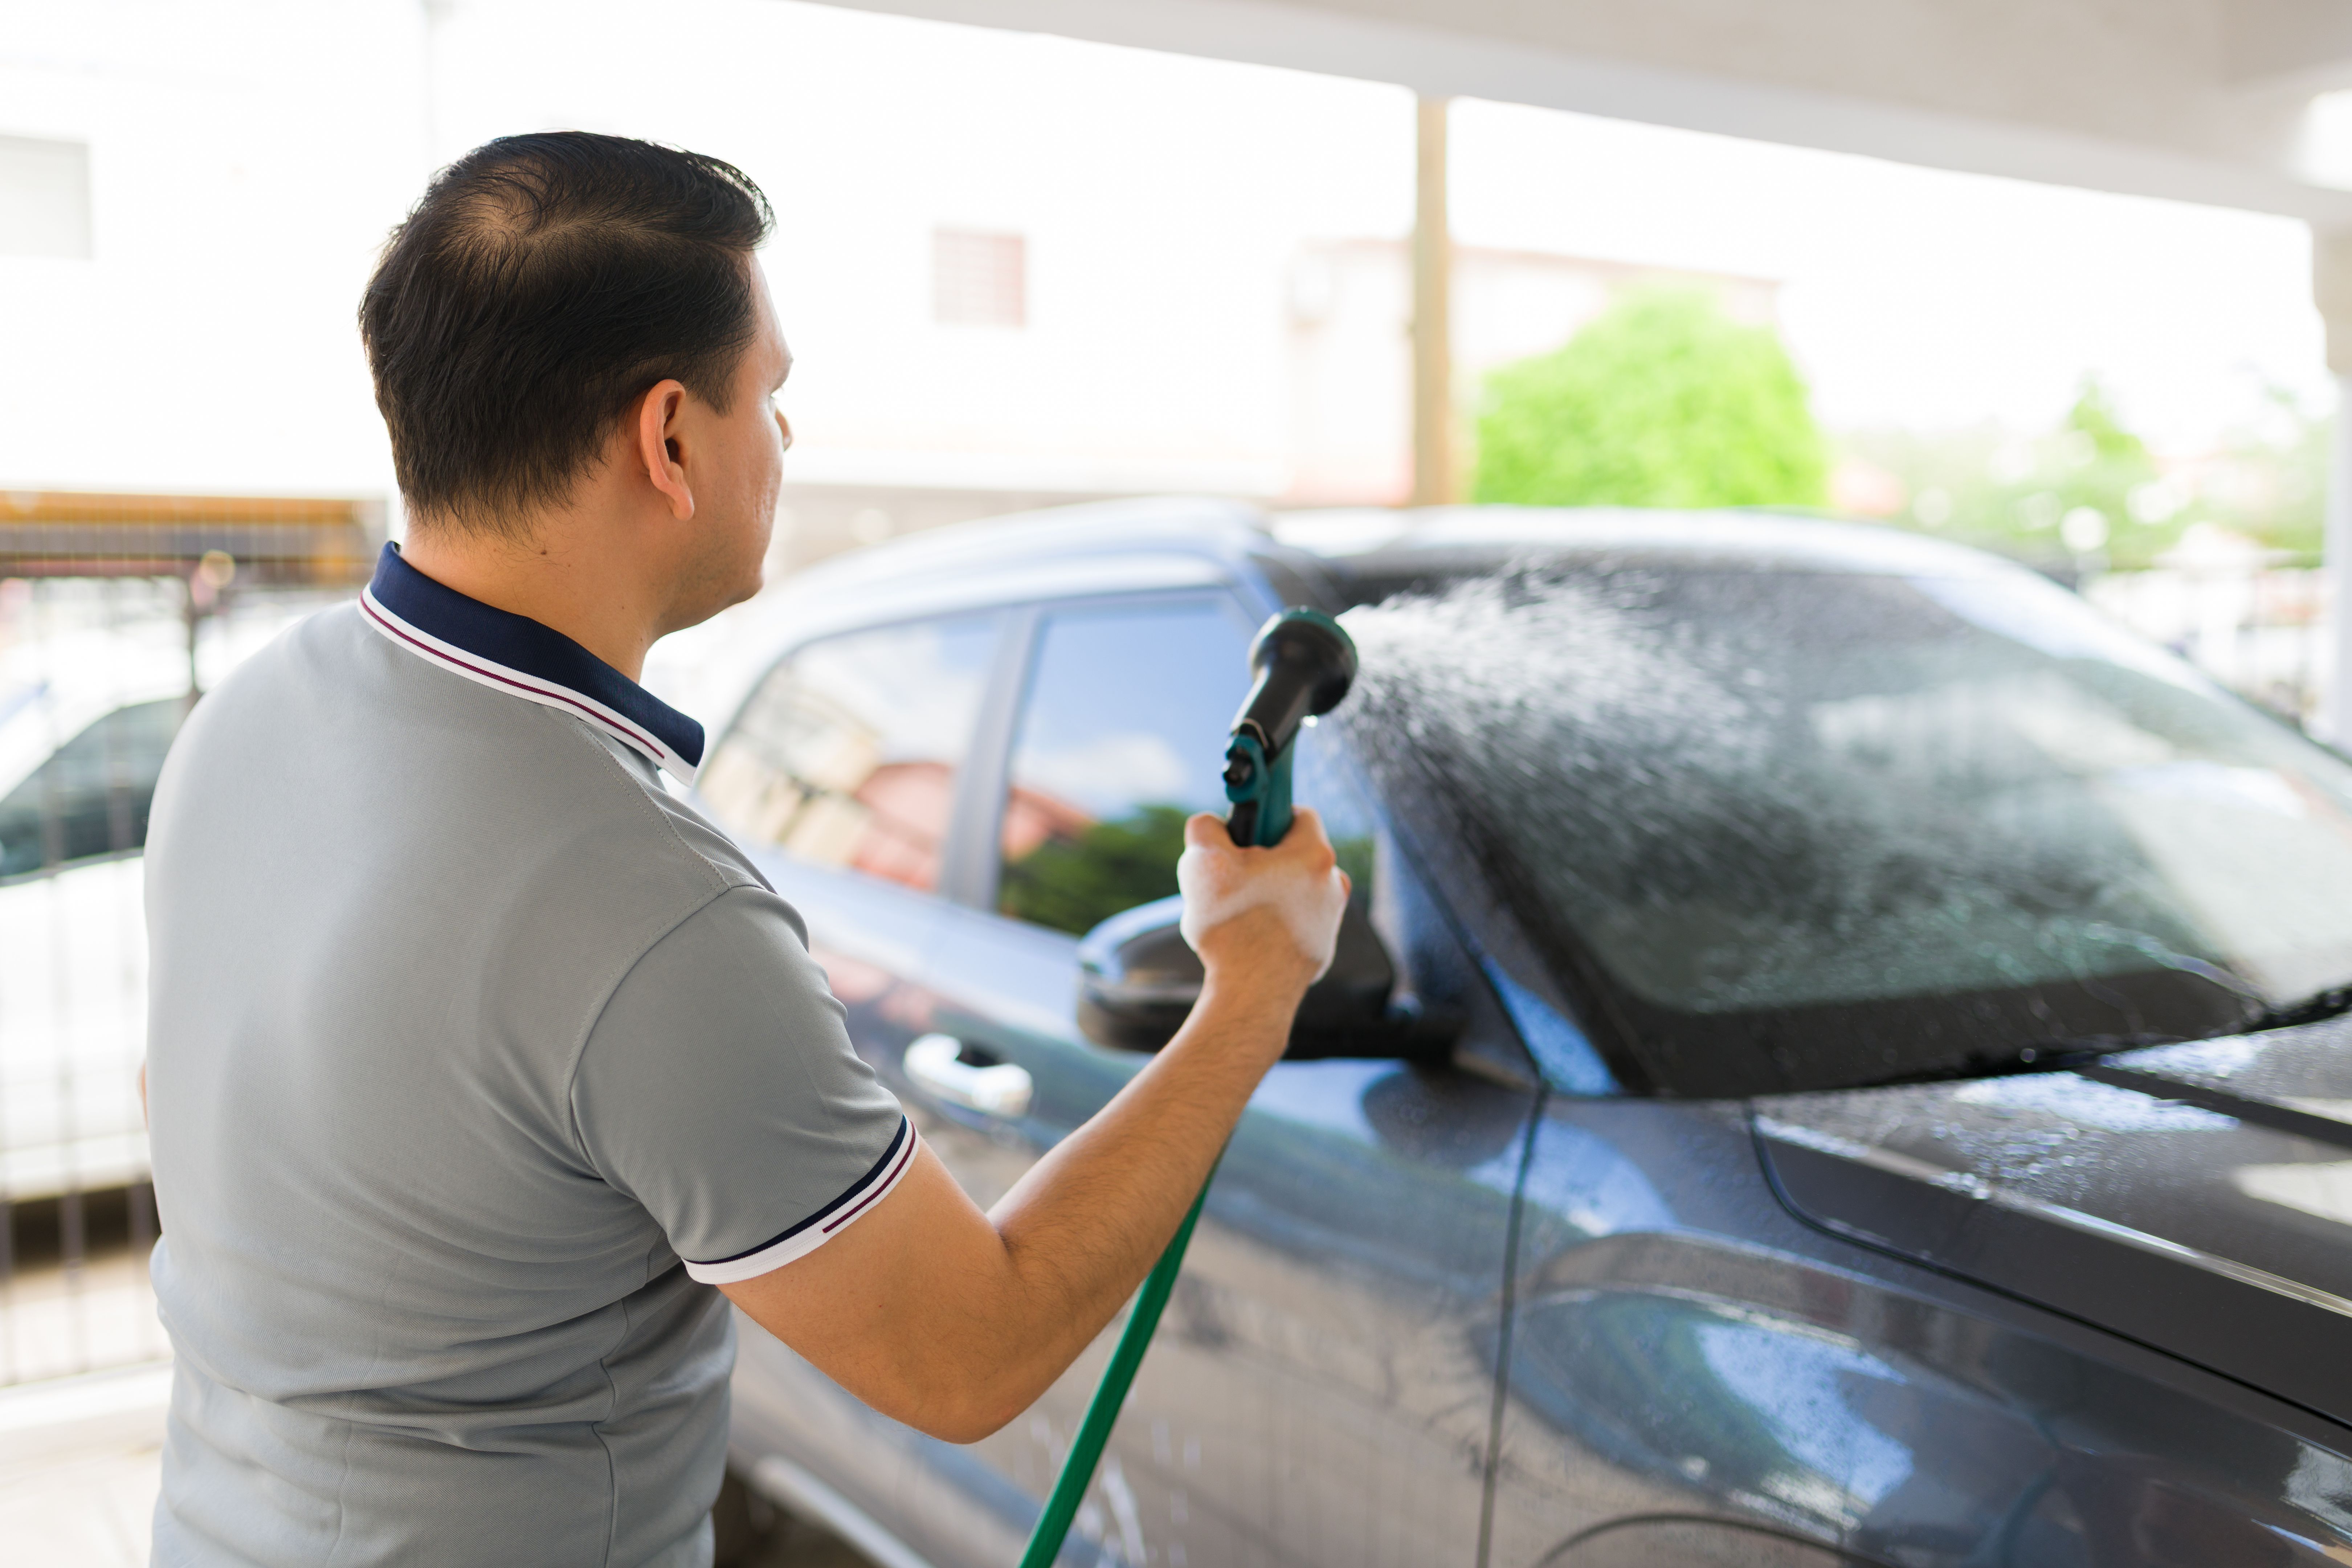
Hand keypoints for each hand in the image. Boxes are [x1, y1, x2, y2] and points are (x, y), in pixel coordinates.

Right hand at [1176, 807, 1350, 996]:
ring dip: (1267, 893)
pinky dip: (1273, 922)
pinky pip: (1295, 920)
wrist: (1252, 995)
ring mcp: (1331, 919)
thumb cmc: (1232, 927)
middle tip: (1231, 876)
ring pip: (1294, 889)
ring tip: (1237, 913)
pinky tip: (1248, 937)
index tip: (1246, 830)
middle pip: (1294, 854)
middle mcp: (1333, 884)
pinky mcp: (1321, 948)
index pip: (1297, 813)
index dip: (1267, 815)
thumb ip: (1204, 827)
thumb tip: (1209, 826)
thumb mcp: (1202, 862)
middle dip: (1262, 860)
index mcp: (1314, 855)